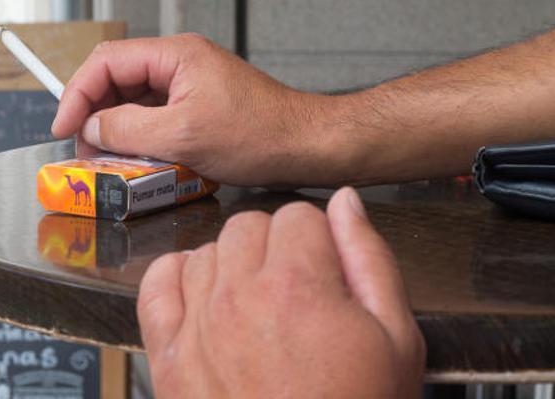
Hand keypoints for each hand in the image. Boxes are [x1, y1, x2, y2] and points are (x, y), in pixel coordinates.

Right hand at [52, 34, 346, 186]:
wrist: (307, 147)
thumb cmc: (260, 136)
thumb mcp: (183, 136)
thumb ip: (129, 129)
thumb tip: (92, 128)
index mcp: (175, 55)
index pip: (107, 62)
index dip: (77, 93)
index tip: (63, 127)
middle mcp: (179, 63)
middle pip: (116, 80)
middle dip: (94, 115)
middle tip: (85, 152)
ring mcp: (188, 85)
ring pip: (133, 102)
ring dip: (117, 131)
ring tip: (110, 162)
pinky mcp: (197, 107)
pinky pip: (155, 118)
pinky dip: (140, 139)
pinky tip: (138, 162)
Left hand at [137, 187, 424, 398]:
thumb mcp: (397, 340)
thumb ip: (370, 258)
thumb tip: (344, 200)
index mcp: (296, 284)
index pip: (297, 215)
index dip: (318, 241)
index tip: (326, 270)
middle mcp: (237, 294)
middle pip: (248, 226)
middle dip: (275, 246)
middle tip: (296, 289)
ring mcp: (197, 322)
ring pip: (206, 250)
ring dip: (231, 264)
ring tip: (257, 304)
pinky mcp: (168, 353)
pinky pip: (157, 284)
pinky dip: (176, 278)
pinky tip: (203, 295)